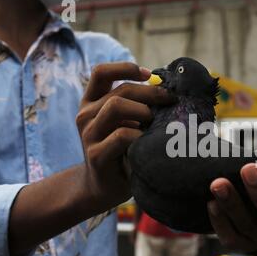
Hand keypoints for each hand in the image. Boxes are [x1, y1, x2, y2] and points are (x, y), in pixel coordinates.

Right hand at [75, 62, 173, 209]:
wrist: (103, 187)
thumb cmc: (121, 151)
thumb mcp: (125, 124)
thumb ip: (135, 107)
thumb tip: (167, 90)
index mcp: (91, 103)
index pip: (101, 73)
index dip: (125, 68)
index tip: (149, 74)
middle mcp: (86, 115)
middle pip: (120, 91)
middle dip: (150, 93)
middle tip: (170, 101)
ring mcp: (89, 134)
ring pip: (116, 106)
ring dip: (143, 111)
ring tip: (154, 123)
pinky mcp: (96, 154)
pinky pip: (121, 135)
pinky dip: (139, 135)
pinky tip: (147, 142)